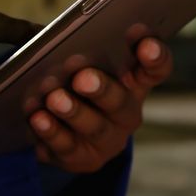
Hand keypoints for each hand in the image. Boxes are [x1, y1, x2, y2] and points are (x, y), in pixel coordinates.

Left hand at [29, 38, 172, 173]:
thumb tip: (57, 36)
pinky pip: (67, 148)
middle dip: (102, 89)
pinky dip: (51, 132)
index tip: (145, 44)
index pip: (156, 69)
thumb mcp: (83, 64)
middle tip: (82, 78)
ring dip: (74, 112)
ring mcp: (107, 140)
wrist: (62, 130)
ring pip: (95, 128)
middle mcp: (127, 114)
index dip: (155, 57)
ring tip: (54, 99)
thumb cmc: (75, 84)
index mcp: (134, 82)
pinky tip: (38, 118)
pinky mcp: (83, 159)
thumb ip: (79, 47)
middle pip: (121, 102)